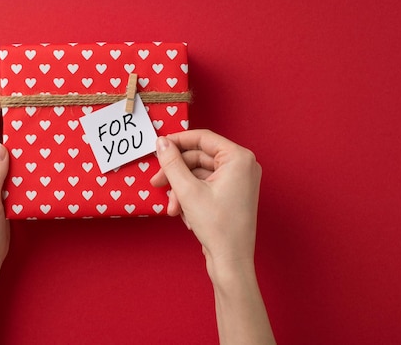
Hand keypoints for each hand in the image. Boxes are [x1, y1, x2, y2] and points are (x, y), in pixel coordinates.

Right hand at [150, 130, 261, 276]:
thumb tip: (161, 142)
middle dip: (176, 173)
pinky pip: (206, 186)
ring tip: (172, 208)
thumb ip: (172, 163)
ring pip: (199, 174)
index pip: (203, 138)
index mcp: (239, 158)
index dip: (177, 141)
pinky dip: (191, 197)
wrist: (231, 261)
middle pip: (199, 158)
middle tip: (157, 182)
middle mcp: (243, 166)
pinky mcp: (232, 195)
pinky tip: (184, 214)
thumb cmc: (217, 226)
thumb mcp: (187, 191)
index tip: (158, 147)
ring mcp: (239, 181)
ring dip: (181, 189)